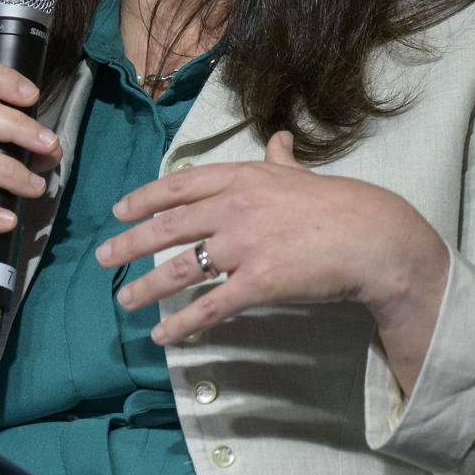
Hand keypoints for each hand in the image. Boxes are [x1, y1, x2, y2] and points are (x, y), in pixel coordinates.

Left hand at [95, 131, 448, 389]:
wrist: (372, 237)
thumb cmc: (335, 204)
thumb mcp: (298, 173)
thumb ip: (279, 158)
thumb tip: (278, 138)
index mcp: (239, 177)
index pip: (178, 186)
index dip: (143, 199)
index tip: (118, 211)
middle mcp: (233, 207)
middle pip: (168, 226)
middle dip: (129, 243)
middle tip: (102, 257)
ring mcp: (244, 245)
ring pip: (181, 268)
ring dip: (146, 286)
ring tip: (123, 300)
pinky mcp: (258, 282)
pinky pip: (211, 306)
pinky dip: (182, 323)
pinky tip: (163, 335)